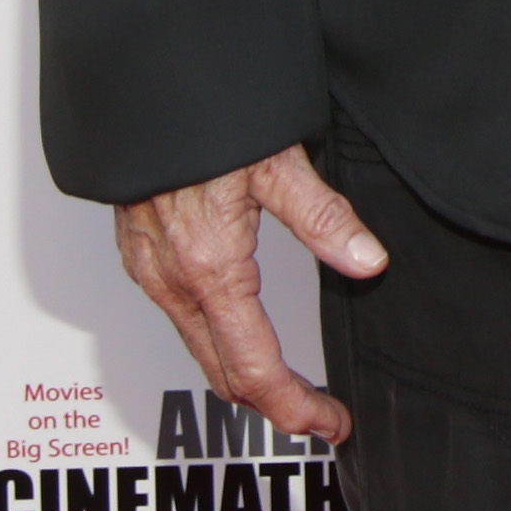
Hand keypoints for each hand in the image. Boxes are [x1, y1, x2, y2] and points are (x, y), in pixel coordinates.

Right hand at [117, 144, 384, 445]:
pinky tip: (242, 340)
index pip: (254, 369)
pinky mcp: (142, 261)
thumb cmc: (206, 119)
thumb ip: (323, 216)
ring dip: (244, 380)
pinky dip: (216, 348)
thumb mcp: (277, 162)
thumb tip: (368, 261)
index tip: (330, 422)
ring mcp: (152, 274)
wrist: (143, 88)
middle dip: (274, 406)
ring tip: (291, 387)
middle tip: (320, 416)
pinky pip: (181, 323)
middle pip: (224, 376)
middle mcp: (173, 282)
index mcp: (211, 269)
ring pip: (200, 353)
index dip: (295, 406)